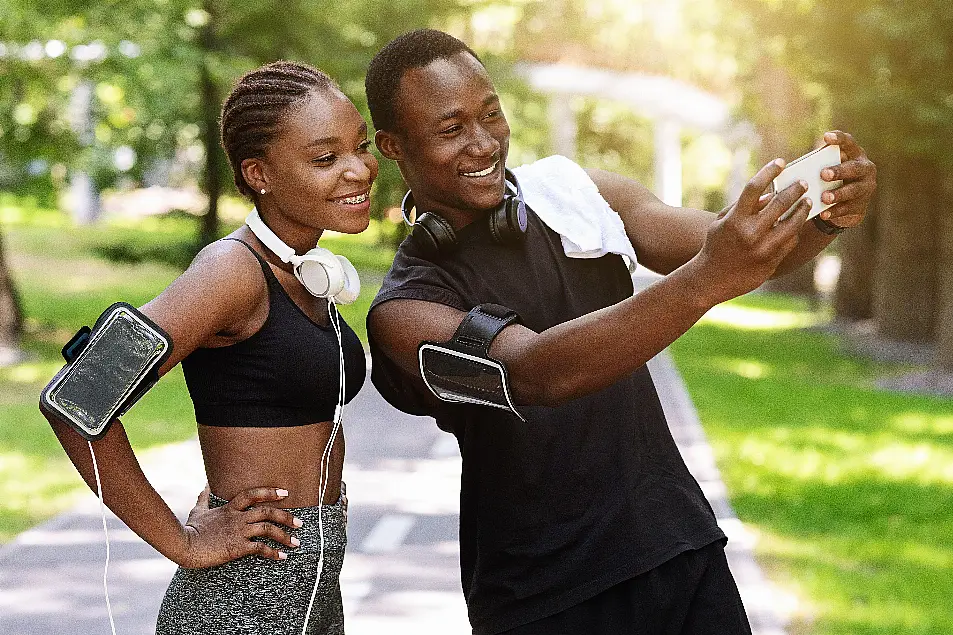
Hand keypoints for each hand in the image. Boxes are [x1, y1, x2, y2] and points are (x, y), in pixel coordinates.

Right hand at [177, 485, 302, 567]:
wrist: (184, 546)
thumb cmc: (190, 529)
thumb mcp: (198, 510)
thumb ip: (204, 498)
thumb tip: (204, 487)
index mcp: (230, 508)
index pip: (253, 494)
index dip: (270, 492)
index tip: (285, 493)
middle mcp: (238, 518)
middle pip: (267, 511)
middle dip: (286, 516)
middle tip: (299, 523)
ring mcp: (238, 532)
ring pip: (268, 529)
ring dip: (285, 536)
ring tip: (296, 543)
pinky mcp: (237, 547)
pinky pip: (260, 548)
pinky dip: (273, 553)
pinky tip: (282, 557)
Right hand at [696, 158, 812, 303]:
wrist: (711, 279)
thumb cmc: (715, 246)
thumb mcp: (721, 223)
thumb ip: (742, 207)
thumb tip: (768, 195)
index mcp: (734, 220)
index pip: (755, 188)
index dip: (769, 172)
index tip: (781, 162)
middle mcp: (750, 232)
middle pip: (780, 203)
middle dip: (795, 189)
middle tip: (803, 183)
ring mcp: (763, 248)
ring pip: (792, 223)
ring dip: (802, 209)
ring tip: (807, 202)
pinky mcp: (771, 261)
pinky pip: (790, 241)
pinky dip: (794, 231)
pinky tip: (795, 224)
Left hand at [817, 130, 876, 227]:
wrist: (844, 207)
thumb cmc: (829, 181)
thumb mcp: (826, 170)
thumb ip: (817, 164)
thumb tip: (791, 167)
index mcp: (855, 155)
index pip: (849, 143)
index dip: (839, 139)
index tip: (826, 137)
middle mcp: (865, 169)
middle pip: (854, 168)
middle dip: (839, 170)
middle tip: (823, 174)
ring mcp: (866, 188)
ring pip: (853, 190)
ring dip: (838, 193)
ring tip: (824, 197)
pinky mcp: (861, 206)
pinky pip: (848, 209)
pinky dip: (835, 211)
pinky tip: (823, 214)